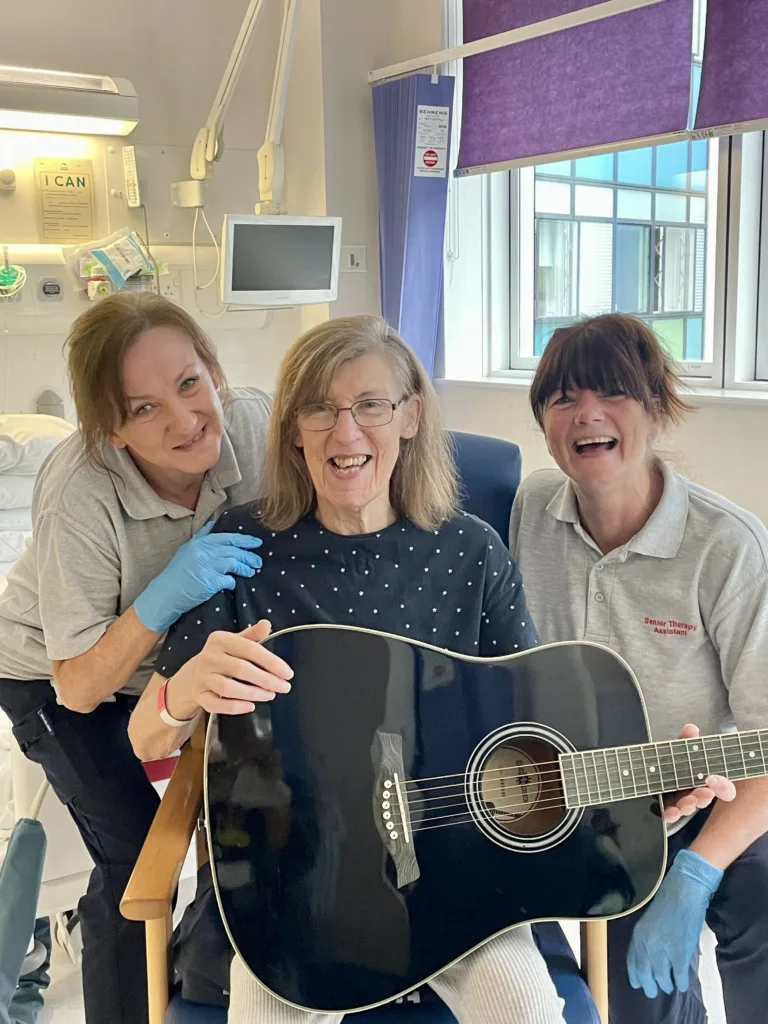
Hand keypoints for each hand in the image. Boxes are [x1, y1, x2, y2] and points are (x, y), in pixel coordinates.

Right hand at [134, 522, 262, 632]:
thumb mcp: (186, 550)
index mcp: (200, 543)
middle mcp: (204, 553)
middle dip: (249, 555)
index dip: (244, 540)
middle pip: (234, 550)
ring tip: (252, 571)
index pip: (227, 538)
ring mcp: (207, 567)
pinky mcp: (210, 582)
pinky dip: (233, 582)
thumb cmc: (176, 573)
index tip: (256, 542)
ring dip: (245, 568)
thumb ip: (201, 537)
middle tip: (258, 561)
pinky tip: (234, 583)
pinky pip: (229, 580)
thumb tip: (213, 524)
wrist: (165, 594)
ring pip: (234, 564)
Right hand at [165, 620, 292, 717]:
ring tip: (270, 695)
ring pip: (228, 688)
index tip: (288, 673)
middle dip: (266, 680)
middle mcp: (209, 657)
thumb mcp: (235, 642)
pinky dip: (234, 707)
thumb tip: (267, 624)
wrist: (191, 676)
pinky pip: (215, 704)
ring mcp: (202, 677)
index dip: (271, 662)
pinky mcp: (199, 696)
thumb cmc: (221, 657)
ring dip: (253, 694)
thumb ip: (252, 635)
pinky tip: (250, 706)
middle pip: (241, 669)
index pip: (250, 649)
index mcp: (220, 640)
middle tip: (284, 687)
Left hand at [627, 848, 722, 997]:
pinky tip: (683, 983)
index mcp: (638, 934)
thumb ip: (647, 938)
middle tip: (653, 991)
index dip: (635, 976)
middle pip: (645, 975)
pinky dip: (681, 982)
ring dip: (666, 984)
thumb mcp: (649, 920)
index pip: (632, 962)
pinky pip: (679, 977)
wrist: (684, 891)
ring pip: (662, 979)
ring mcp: (663, 950)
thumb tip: (650, 957)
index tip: (637, 983)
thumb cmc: (667, 901)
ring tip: (669, 985)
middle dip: (649, 986)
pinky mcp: (680, 953)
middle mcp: (647, 944)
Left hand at [663, 724, 736, 823]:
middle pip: (702, 799)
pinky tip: (671, 812)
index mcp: (701, 780)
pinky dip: (670, 815)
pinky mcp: (662, 810)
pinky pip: (668, 816)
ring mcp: (677, 803)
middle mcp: (692, 793)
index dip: (722, 787)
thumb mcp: (675, 750)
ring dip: (689, 806)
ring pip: (687, 808)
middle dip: (703, 796)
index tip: (715, 780)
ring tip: (688, 802)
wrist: (639, 770)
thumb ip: (684, 741)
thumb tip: (691, 728)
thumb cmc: (666, 760)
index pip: (721, 788)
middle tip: (705, 793)